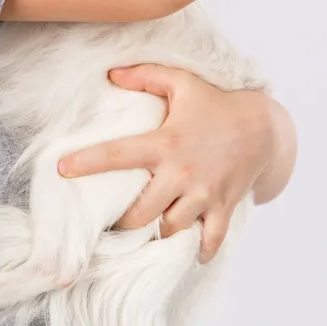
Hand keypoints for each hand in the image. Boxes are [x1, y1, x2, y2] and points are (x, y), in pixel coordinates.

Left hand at [56, 64, 293, 262]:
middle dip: (121, 222)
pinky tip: (188, 252)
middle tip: (108, 223)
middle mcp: (182, 173)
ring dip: (154, 234)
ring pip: (169, 229)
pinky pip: (209, 240)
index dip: (86, 162)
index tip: (62, 170)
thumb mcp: (182, 83)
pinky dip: (198, 250)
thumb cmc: (216, 104)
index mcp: (165, 143)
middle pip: (140, 212)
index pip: (117, 155)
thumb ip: (145, 75)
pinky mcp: (223, 207)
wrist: (264, 126)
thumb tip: (111, 74)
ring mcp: (204, 194)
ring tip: (141, 235)